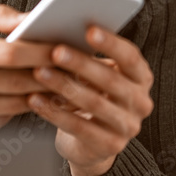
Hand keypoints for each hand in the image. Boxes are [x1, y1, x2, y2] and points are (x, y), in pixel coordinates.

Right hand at [0, 5, 55, 137]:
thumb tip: (29, 17)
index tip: (62, 46)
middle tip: (73, 66)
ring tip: (63, 82)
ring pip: (17, 103)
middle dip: (50, 73)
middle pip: (18, 80)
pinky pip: (7, 120)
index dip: (41, 51)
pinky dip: (25, 109)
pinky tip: (39, 99)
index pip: (10, 53)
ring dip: (44, 94)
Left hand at [27, 25, 153, 175]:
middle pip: (111, 80)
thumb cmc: (90, 95)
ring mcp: (128, 127)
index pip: (130, 57)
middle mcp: (141, 102)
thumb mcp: (95, 75)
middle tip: (55, 51)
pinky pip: (80, 127)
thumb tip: (59, 29)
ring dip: (64, 86)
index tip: (88, 29)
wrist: (90, 142)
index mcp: (140, 78)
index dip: (110, 43)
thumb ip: (87, 55)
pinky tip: (35, 99)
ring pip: (94, 103)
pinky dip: (55, 112)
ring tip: (39, 72)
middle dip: (81, 64)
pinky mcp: (110, 146)